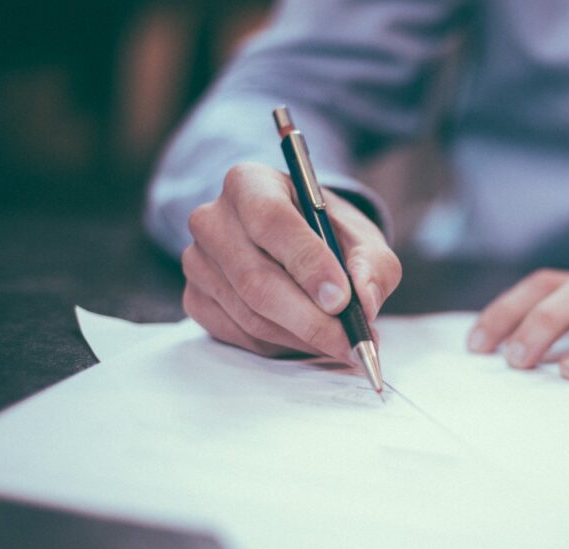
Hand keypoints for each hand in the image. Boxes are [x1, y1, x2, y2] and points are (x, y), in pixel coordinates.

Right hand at [181, 162, 400, 360]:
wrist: (296, 242)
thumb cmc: (328, 234)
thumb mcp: (362, 237)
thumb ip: (372, 265)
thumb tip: (365, 302)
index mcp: (250, 183)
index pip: (271, 221)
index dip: (307, 263)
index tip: (342, 299)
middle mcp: (213, 219)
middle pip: (256, 279)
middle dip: (311, 319)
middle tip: (351, 341)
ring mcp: (197, 262)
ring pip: (251, 315)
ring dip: (302, 337)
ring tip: (342, 343)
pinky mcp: (196, 299)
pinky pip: (240, 335)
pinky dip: (282, 345)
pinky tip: (310, 339)